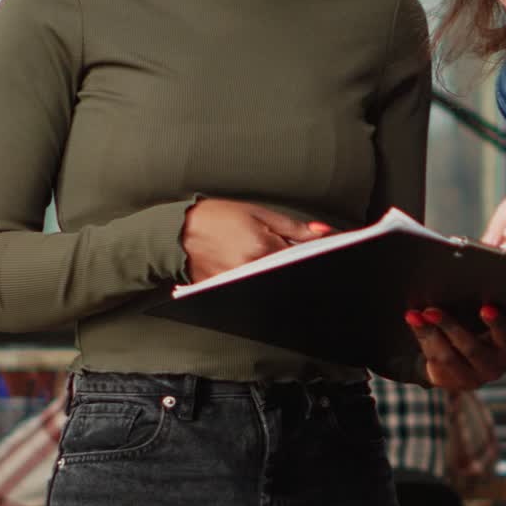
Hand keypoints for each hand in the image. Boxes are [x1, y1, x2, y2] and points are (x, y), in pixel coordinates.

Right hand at [181, 198, 331, 282]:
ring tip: (265, 260)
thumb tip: (321, 233)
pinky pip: (252, 291)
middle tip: (290, 256)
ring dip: (277, 275)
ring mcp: (238, 284)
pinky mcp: (226, 293)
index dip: (314, 255)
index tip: (326, 252)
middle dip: (295, 265)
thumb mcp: (258, 213)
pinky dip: (259, 282)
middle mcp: (250, 269)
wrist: (180, 230)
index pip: (301, 258)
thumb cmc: (216, 217)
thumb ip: (292, 227)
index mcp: (261, 248)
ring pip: (271, 284)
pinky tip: (253, 270)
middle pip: (288, 273)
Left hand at [404, 305, 505, 390]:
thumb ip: (477, 313)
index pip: (505, 336)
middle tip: (431, 311)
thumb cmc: (478, 332)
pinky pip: (433, 361)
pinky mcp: (449, 383)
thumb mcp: (484, 325)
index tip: (485, 308)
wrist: (463, 361)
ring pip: (447, 357)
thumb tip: (451, 292)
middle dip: (449, 327)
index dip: (496, 323)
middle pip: (471, 349)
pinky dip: (422, 339)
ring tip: (414, 316)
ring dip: (429, 334)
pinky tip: (415, 323)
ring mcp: (471, 380)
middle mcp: (493, 369)